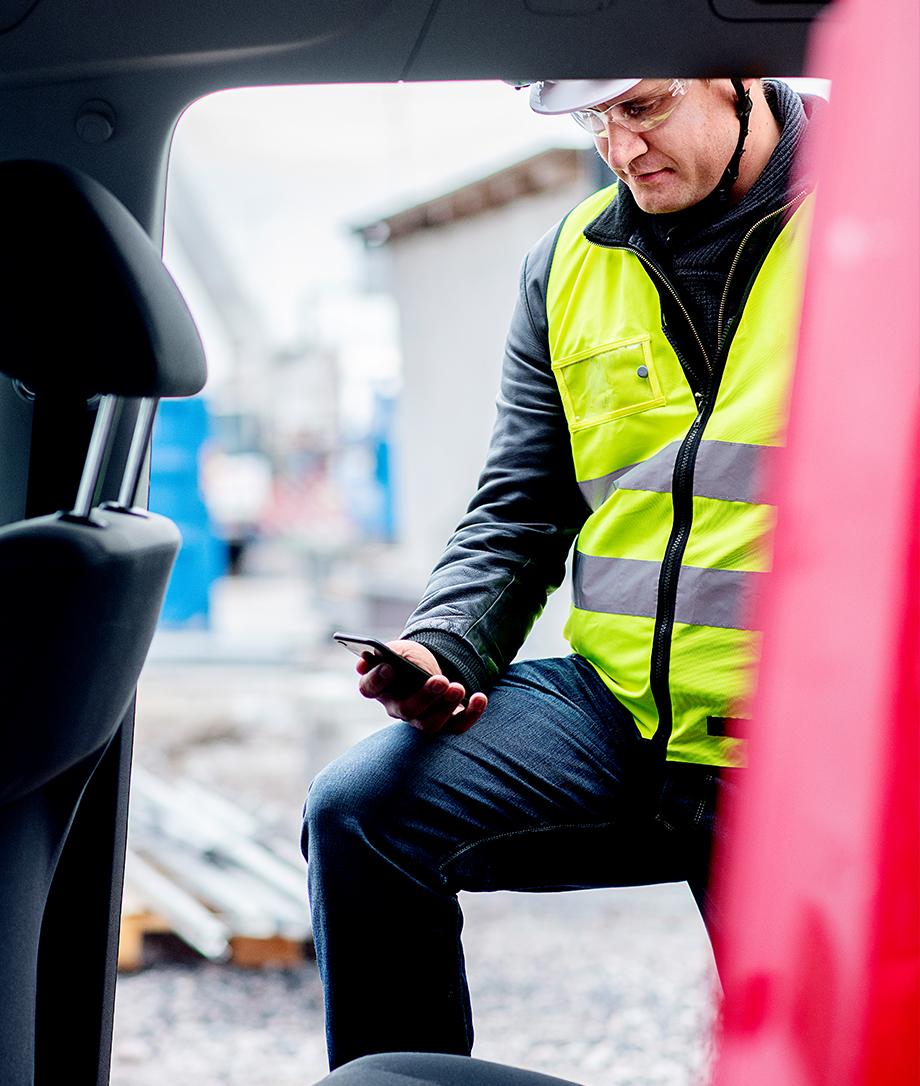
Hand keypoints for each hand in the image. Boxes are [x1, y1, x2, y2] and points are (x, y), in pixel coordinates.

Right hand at [356, 639, 487, 734]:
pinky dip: (470, 714)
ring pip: (430, 724)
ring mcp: (420, 719)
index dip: (378, 679)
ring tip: (458, 687)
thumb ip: (387, 653)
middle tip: (440, 680)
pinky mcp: (444, 723)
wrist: (429, 666)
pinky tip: (479, 697)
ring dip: (446, 706)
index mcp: (380, 688)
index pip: (370, 688)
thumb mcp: (399, 649)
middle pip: (406, 710)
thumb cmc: (409, 658)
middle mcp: (397, 708)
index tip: (390, 666)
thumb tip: (368, 658)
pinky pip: (456, 726)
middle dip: (425, 696)